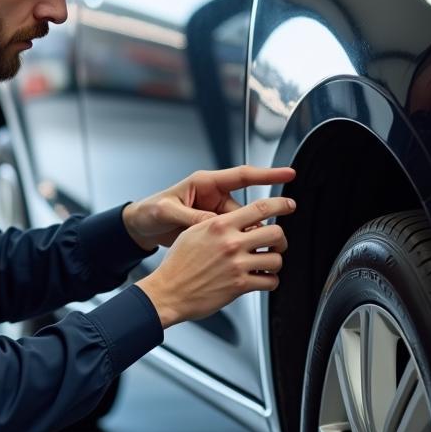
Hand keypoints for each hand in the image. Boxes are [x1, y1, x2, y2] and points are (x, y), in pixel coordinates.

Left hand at [122, 164, 295, 250]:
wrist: (141, 228)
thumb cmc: (150, 212)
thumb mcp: (167, 212)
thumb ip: (191, 217)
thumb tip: (213, 224)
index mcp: (205, 184)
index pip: (242, 176)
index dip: (268, 175)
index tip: (289, 174)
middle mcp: (214, 196)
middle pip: (247, 208)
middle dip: (260, 222)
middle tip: (273, 236)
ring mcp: (215, 213)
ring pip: (244, 226)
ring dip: (249, 239)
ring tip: (250, 253)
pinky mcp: (214, 229)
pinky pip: (234, 236)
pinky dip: (239, 247)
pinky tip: (241, 257)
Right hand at [135, 196, 295, 327]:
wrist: (167, 292)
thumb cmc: (177, 265)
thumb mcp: (193, 233)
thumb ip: (218, 224)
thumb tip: (237, 220)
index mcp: (220, 225)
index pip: (259, 207)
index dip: (281, 204)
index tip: (289, 205)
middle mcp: (231, 243)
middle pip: (275, 232)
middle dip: (281, 239)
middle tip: (277, 244)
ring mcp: (237, 265)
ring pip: (276, 259)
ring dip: (275, 262)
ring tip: (267, 265)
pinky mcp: (239, 286)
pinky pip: (269, 281)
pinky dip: (270, 281)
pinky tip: (262, 280)